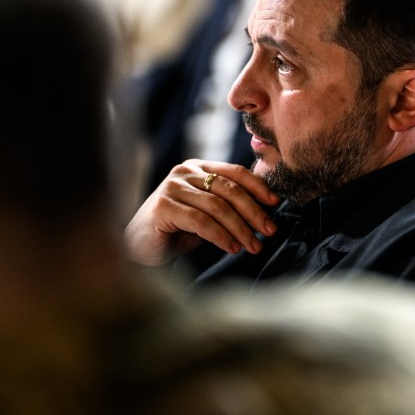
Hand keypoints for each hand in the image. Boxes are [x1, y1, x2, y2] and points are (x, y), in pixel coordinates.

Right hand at [124, 159, 279, 265]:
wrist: (139, 246)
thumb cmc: (176, 230)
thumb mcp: (206, 212)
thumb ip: (227, 204)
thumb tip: (265, 208)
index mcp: (198, 167)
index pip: (235, 172)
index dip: (258, 187)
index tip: (276, 203)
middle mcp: (184, 172)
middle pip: (229, 189)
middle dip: (254, 211)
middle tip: (270, 230)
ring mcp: (172, 187)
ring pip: (218, 206)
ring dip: (240, 228)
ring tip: (254, 245)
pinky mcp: (163, 207)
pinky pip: (201, 221)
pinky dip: (221, 236)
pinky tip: (232, 247)